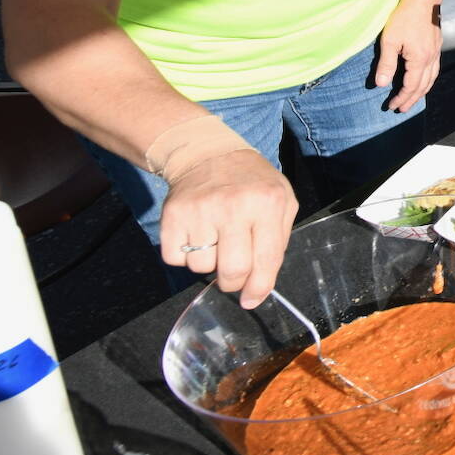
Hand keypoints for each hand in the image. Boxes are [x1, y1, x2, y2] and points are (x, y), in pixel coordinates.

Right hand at [159, 149, 297, 308]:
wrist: (208, 154)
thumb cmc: (251, 183)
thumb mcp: (281, 200)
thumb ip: (278, 240)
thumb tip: (260, 286)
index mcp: (267, 203)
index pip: (266, 260)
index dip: (259, 288)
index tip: (251, 300)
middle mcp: (234, 206)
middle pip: (232, 270)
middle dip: (233, 283)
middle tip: (232, 275)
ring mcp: (201, 210)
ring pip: (201, 267)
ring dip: (208, 264)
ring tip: (215, 241)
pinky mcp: (173, 215)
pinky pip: (175, 259)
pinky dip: (185, 256)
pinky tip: (196, 234)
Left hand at [374, 0, 441, 112]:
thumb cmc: (404, 17)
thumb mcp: (389, 41)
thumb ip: (386, 64)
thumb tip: (380, 85)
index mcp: (419, 60)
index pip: (411, 86)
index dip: (401, 98)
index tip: (391, 106)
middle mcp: (431, 58)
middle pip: (423, 86)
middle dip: (412, 99)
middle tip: (401, 109)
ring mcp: (436, 52)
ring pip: (432, 78)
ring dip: (422, 91)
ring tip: (413, 98)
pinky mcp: (437, 45)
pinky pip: (435, 69)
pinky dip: (428, 80)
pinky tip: (423, 79)